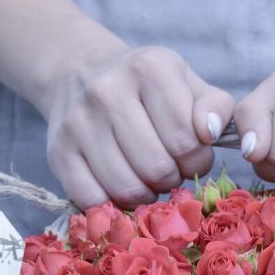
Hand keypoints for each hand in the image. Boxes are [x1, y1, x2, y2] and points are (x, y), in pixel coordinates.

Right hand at [39, 42, 233, 210]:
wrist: (80, 73)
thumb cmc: (147, 88)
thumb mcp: (187, 85)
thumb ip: (216, 108)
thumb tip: (211, 132)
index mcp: (149, 68)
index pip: (187, 140)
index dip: (198, 160)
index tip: (192, 156)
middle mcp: (108, 90)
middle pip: (158, 168)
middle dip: (173, 178)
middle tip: (170, 169)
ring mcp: (78, 122)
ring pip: (128, 189)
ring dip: (147, 195)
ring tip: (148, 178)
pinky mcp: (58, 153)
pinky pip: (94, 201)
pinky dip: (115, 205)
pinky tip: (123, 187)